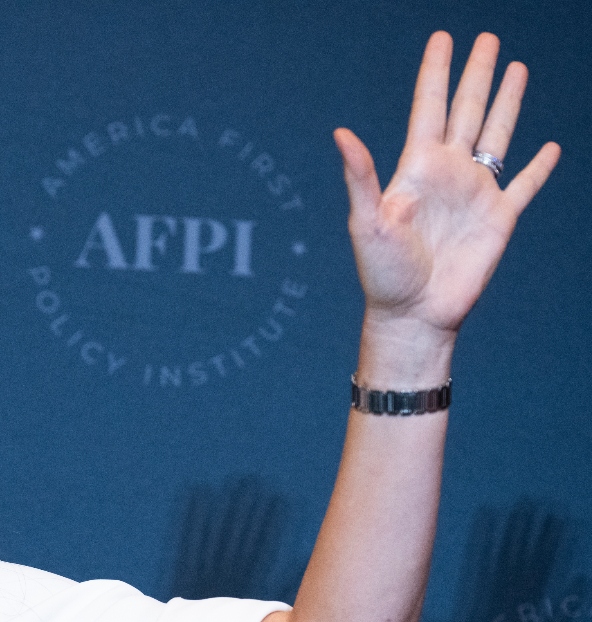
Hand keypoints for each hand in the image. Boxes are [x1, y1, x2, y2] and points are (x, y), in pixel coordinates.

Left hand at [335, 32, 559, 347]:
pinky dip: (541, 167)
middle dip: (476, 74)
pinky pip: (526, 185)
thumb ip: (360, 176)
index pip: (428, 106)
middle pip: (466, 109)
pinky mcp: (499, 218)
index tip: (443, 37)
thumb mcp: (366, 221)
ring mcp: (475, 193)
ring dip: (507, 102)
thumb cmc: (382, 273)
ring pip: (497, 134)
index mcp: (416, 167)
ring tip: (516, 67)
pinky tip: (550, 147)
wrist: (413, 313)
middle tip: (486, 38)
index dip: (437, 72)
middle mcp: (448, 173)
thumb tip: (341, 133)